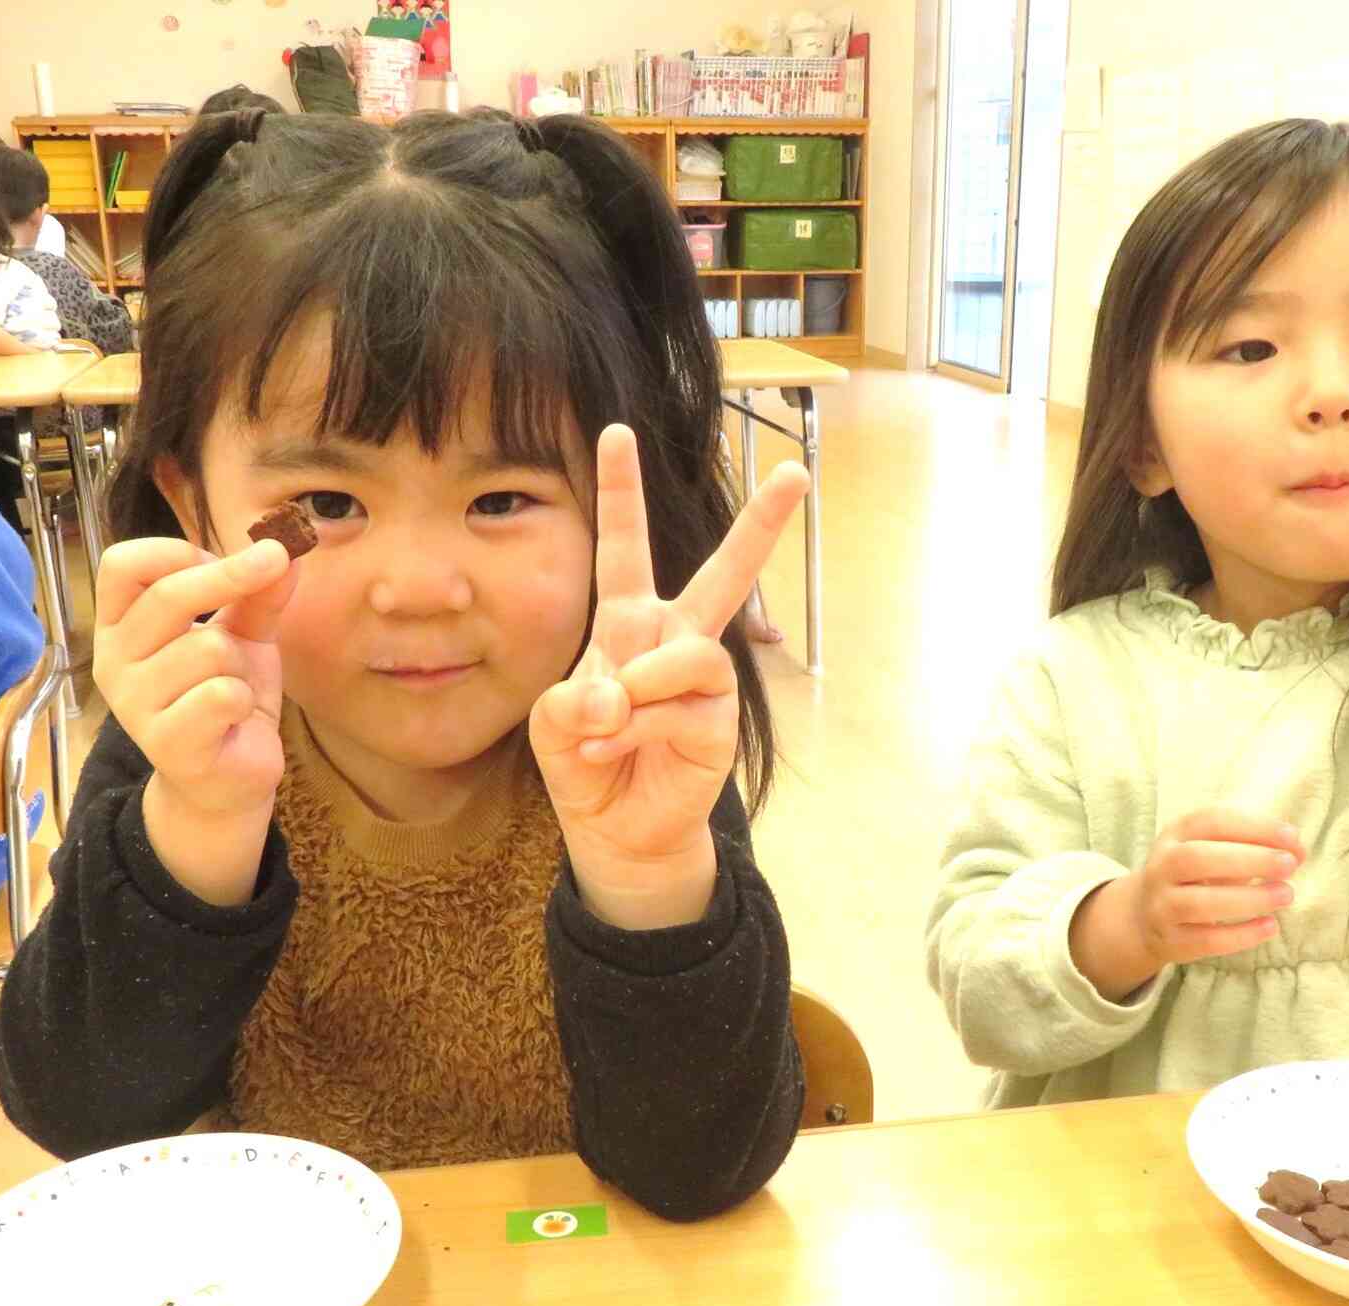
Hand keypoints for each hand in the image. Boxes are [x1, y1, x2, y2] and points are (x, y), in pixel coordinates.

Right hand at [93, 535, 297, 822]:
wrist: (227, 779)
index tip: (223, 558)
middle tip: (275, 563)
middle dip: (231, 576)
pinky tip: (234, 719)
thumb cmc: (224, 698)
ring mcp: (133, 704)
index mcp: (119, 626)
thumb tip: (284, 550)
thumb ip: (258, 596)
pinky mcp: (165, 742)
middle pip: (167, 595)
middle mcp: (113, 661)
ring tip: (233, 691)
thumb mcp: (243, 637)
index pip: (123, 565)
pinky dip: (244, 700)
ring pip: (208, 648)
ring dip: (240, 665)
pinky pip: (222, 694)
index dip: (179, 551)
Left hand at [530, 424, 807, 927]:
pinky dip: (636, 728)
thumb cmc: (585, 762)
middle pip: (723, 573)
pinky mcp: (719, 721)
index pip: (623, 548)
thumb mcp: (551, 725)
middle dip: (761, 525)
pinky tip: (614, 749)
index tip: (615, 431)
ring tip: (608, 724)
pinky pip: (679, 706)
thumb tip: (617, 696)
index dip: (620, 491)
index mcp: (628, 622)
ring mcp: (703, 680)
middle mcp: (675, 640)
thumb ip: (570, 701)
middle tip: (796, 474)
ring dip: (638, 688)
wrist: (617, 831)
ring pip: (688, 652)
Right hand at [1123, 809, 1305, 964]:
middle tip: (1290, 865)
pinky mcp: (1172, 941)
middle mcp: (1162, 867)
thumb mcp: (1213, 849)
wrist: (1145, 917)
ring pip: (1198, 903)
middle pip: (1197, 858)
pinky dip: (1241, 935)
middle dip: (1248, 860)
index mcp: (1176, 834)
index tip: (1293, 837)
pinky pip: (1206, 940)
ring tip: (1286, 894)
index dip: (1253, 827)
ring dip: (1248, 898)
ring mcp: (1161, 905)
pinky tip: (1271, 927)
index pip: (1211, 821)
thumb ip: (1253, 846)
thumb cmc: (1195, 875)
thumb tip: (1299, 851)